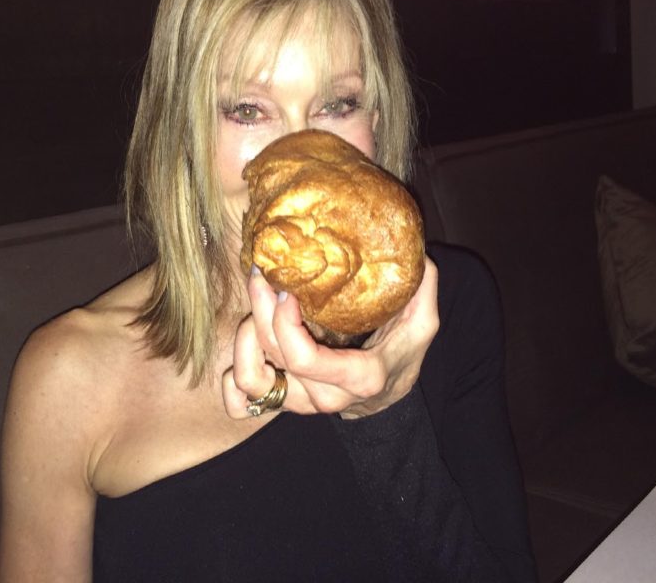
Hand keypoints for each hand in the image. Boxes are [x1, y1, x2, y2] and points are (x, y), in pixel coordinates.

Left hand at [222, 258, 438, 418]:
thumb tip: (415, 252)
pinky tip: (245, 347)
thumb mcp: (422, 325)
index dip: (284, 323)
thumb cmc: (401, 355)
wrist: (387, 395)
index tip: (287, 289)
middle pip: (275, 358)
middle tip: (261, 275)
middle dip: (259, 311)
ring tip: (254, 310)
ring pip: (252, 381)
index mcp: (358, 376)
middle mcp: (325, 395)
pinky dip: (232, 381)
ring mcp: (301, 402)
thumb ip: (423, 288)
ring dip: (244, 342)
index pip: (305, 359)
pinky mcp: (282, 402)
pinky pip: (239, 404)